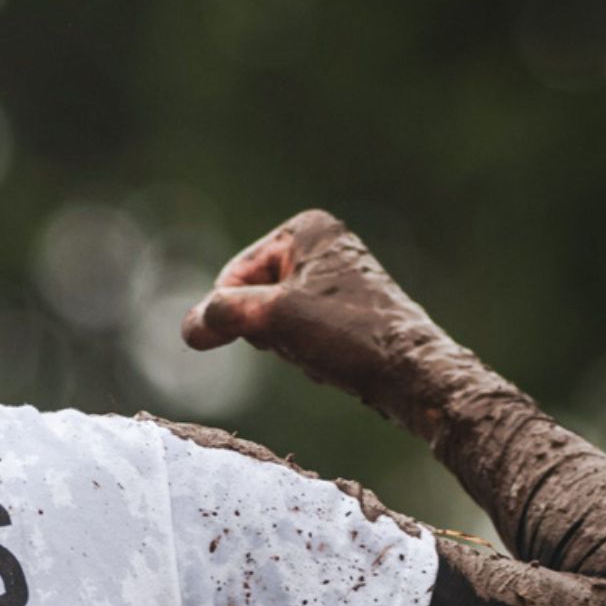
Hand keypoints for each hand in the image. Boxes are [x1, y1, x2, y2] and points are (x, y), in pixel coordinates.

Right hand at [180, 209, 465, 436]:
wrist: (415, 377)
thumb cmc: (349, 338)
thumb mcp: (272, 320)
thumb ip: (220, 315)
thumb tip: (190, 329)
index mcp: (307, 228)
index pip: (232, 277)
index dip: (238, 314)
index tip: (273, 333)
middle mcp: (322, 244)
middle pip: (251, 296)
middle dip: (265, 329)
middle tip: (302, 342)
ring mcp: (333, 276)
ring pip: (271, 319)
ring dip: (283, 344)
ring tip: (320, 352)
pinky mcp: (343, 308)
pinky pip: (295, 332)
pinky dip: (301, 351)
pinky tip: (330, 361)